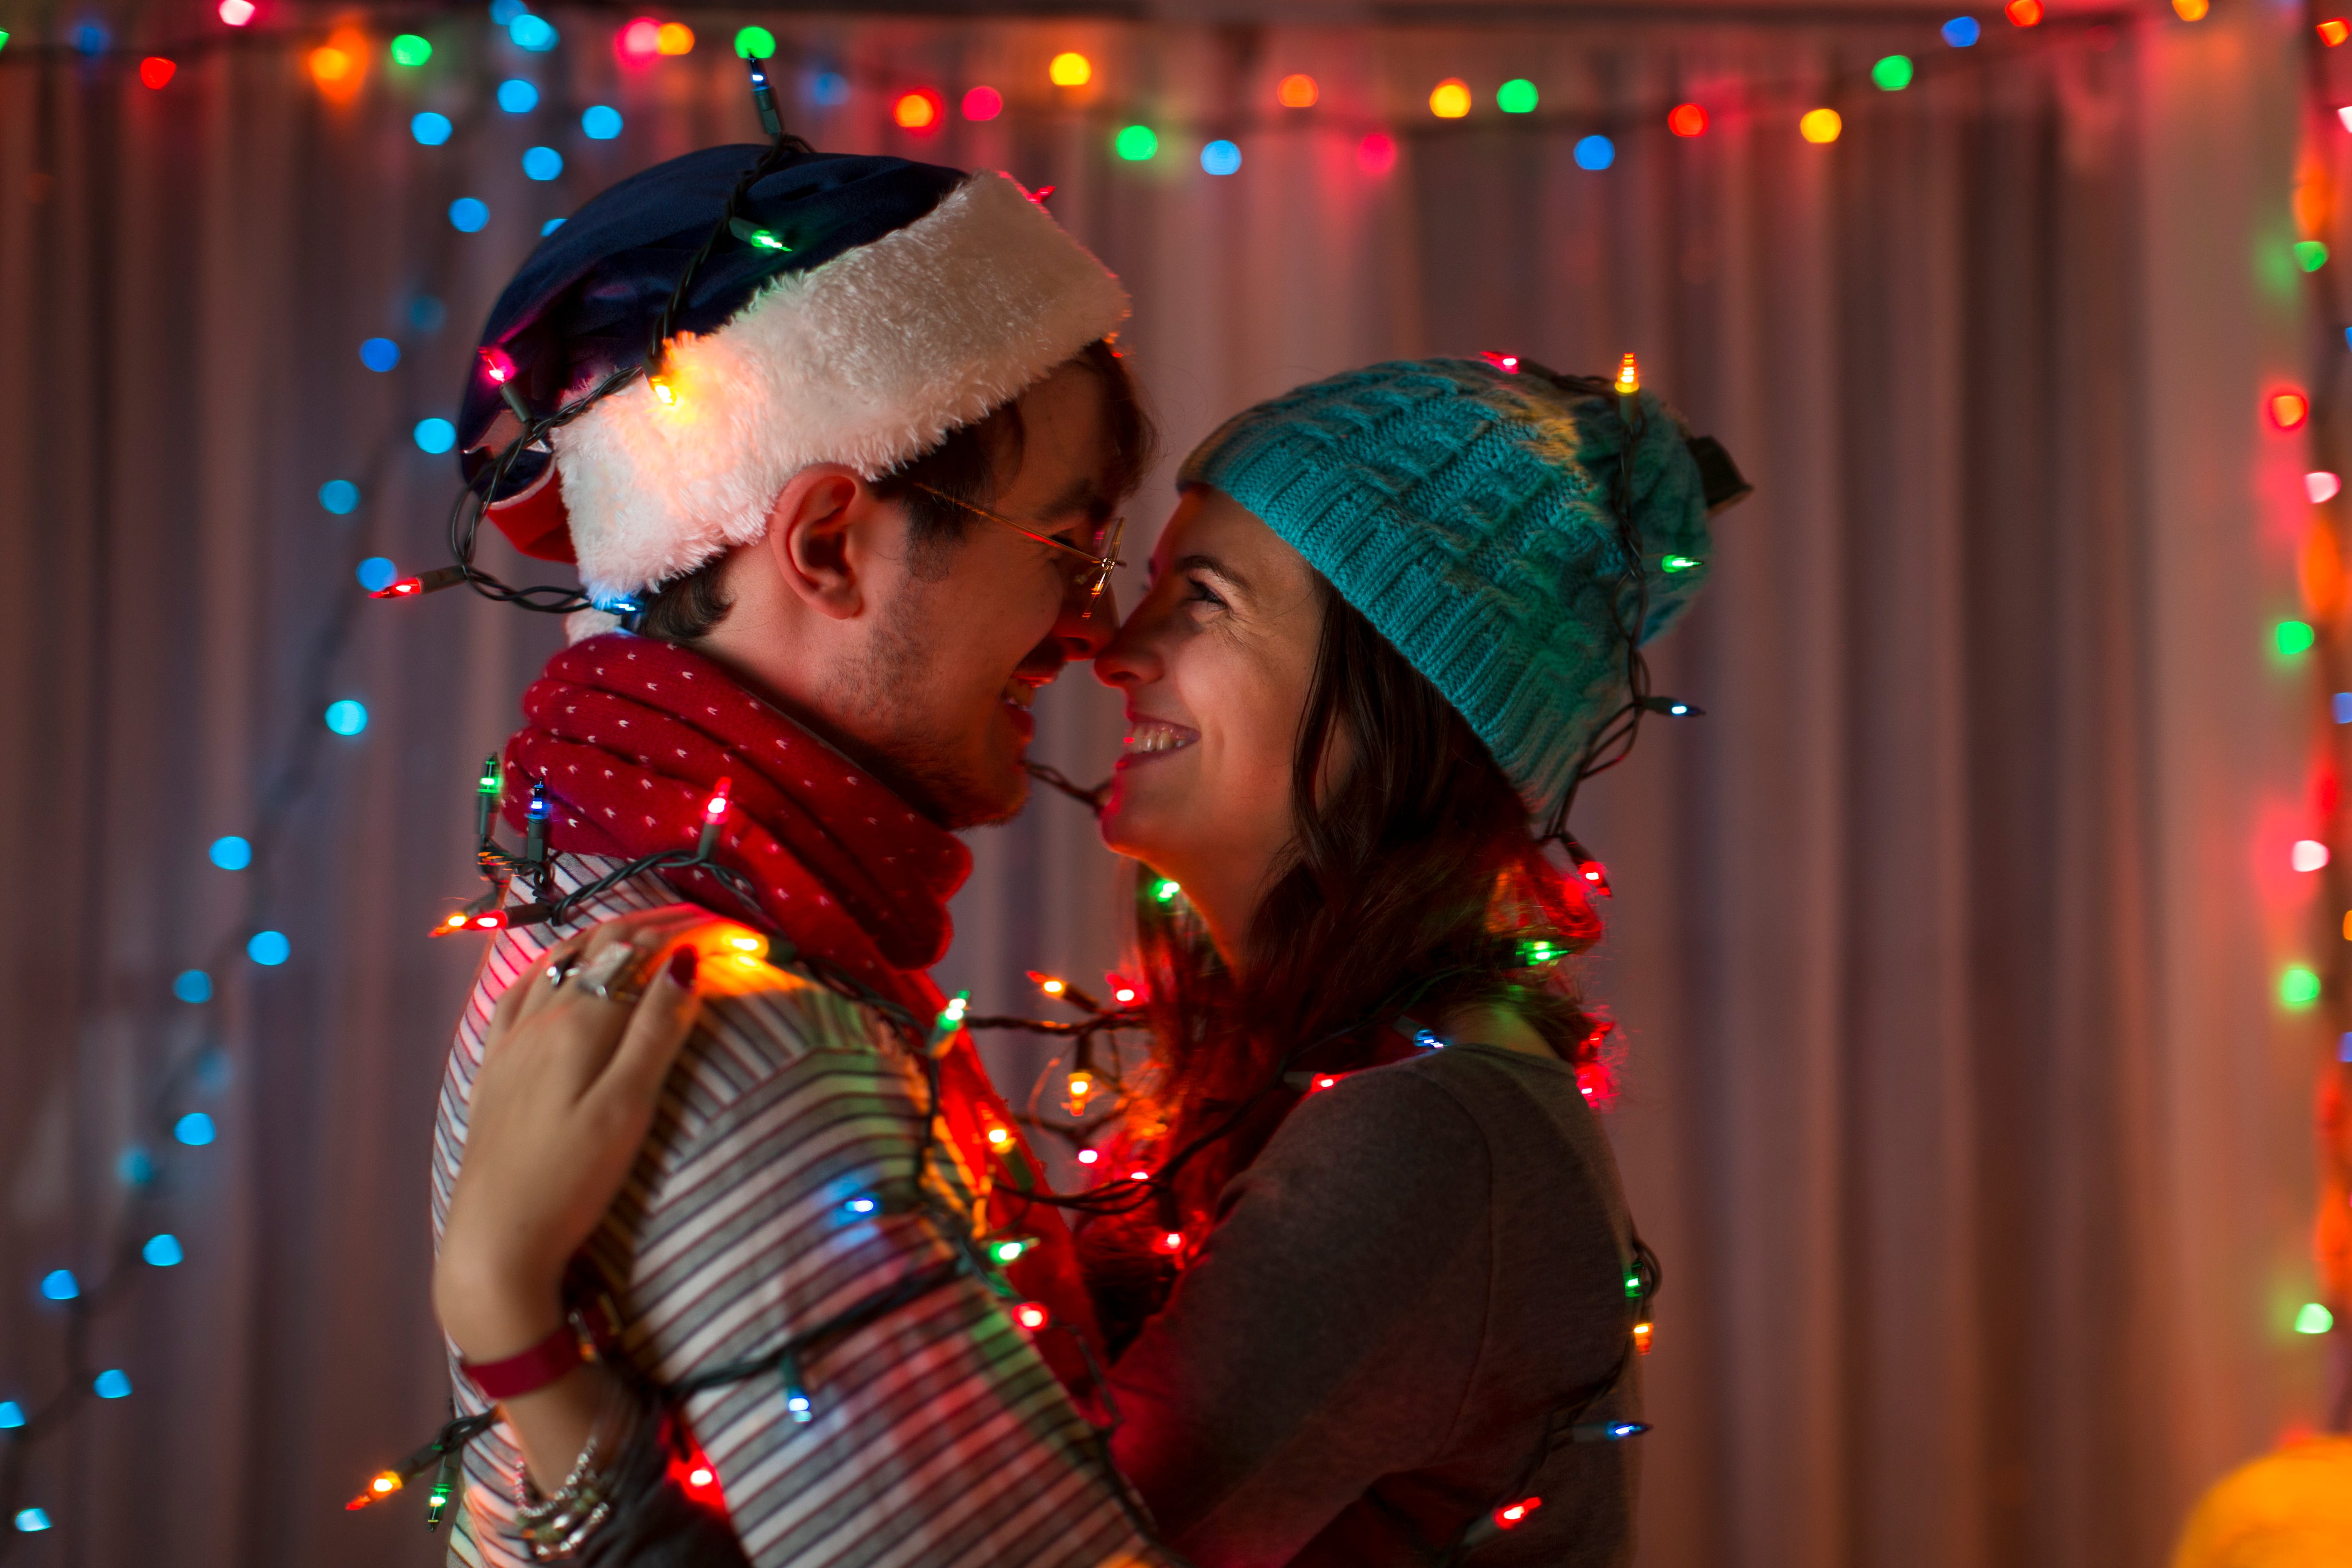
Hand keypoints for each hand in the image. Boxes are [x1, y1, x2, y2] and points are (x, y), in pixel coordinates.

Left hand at [435, 906, 715, 1362]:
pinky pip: (518, 992)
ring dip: (605, 937)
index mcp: (581, 1024)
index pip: (643, 953)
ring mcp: (512, 1041)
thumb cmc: (571, 1182)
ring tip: (641, 929)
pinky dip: (550, 965)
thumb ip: (656, 1033)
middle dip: (653, 924)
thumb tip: (684, 961)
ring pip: (560, 961)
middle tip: (700, 920)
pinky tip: (556, 967)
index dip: (690, 932)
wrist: (494, 1241)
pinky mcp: (494, 1068)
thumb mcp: (627, 1109)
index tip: (735, 927)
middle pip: (602, 947)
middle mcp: (542, 1018)